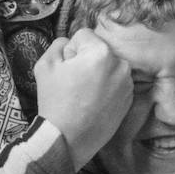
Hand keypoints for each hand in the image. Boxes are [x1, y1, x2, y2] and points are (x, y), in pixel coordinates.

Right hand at [33, 28, 132, 167]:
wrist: (68, 138)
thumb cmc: (54, 100)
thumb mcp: (44, 65)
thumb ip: (58, 45)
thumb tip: (69, 43)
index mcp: (100, 52)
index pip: (83, 35)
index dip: (70, 50)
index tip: (66, 68)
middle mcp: (120, 64)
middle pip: (98, 50)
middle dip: (86, 60)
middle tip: (74, 82)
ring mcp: (128, 83)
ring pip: (108, 66)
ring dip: (98, 73)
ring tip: (83, 94)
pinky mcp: (130, 98)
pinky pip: (116, 82)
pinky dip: (106, 87)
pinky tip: (93, 102)